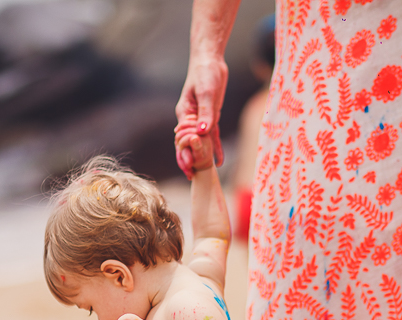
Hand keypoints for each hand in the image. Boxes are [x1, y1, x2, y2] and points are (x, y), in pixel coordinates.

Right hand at [175, 56, 227, 178]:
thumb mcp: (207, 92)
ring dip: (199, 158)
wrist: (210, 61)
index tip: (187, 166)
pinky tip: (219, 161)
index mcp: (185, 114)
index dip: (183, 153)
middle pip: (187, 144)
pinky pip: (212, 137)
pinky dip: (215, 148)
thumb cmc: (205, 73)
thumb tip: (202, 132)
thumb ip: (205, 113)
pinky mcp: (210, 118)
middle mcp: (190, 120)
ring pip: (199, 143)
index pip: (182, 138)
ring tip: (200, 175)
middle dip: (188, 160)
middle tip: (191, 176)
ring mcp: (200, 119)